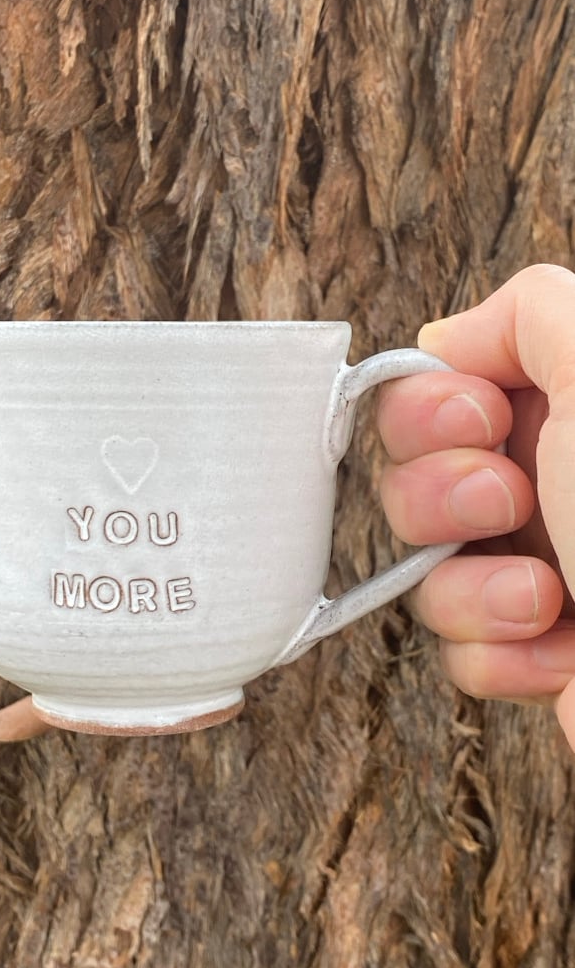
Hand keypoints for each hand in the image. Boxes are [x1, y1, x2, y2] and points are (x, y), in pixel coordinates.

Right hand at [378, 263, 574, 748]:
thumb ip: (529, 312)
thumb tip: (448, 340)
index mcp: (561, 414)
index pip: (425, 397)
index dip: (427, 411)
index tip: (482, 421)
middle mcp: (543, 487)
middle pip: (407, 482)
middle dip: (438, 497)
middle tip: (510, 501)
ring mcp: (533, 570)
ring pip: (423, 571)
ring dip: (472, 589)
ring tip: (544, 598)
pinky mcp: (533, 652)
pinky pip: (457, 650)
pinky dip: (501, 655)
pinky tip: (562, 654)